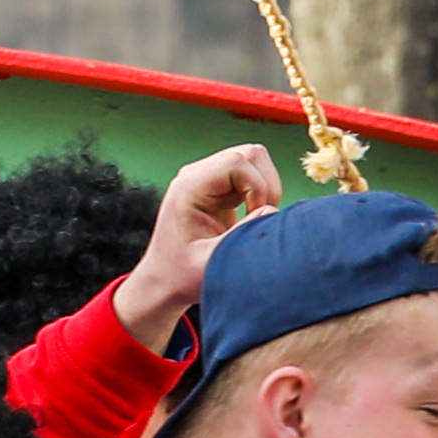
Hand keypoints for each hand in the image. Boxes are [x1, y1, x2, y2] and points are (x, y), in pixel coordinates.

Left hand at [112, 144, 283, 345]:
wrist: (166, 282)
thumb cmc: (182, 276)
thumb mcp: (214, 260)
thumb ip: (244, 234)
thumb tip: (272, 211)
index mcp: (190, 187)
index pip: (237, 162)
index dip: (258, 186)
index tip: (256, 216)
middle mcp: (198, 176)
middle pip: (249, 155)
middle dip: (266, 185)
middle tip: (260, 217)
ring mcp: (209, 180)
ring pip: (254, 162)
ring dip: (266, 189)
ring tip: (257, 218)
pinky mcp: (220, 190)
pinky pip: (252, 177)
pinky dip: (262, 195)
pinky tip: (251, 219)